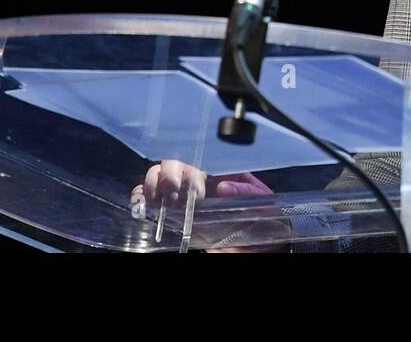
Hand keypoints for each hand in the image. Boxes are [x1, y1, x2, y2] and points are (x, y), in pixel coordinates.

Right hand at [131, 160, 289, 251]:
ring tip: (163, 199)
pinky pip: (152, 202)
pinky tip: (145, 201)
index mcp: (225, 175)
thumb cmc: (266, 228)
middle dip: (172, 173)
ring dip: (155, 183)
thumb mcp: (268, 208)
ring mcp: (187, 201)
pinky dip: (142, 196)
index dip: (194, 160)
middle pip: (177, 163)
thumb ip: (250, 194)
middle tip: (177, 192)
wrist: (257, 255)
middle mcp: (202, 184)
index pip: (202, 155)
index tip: (195, 179)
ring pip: (160, 178)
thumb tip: (224, 186)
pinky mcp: (175, 219)